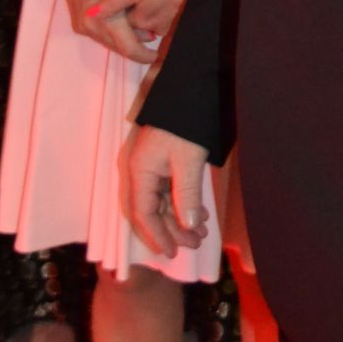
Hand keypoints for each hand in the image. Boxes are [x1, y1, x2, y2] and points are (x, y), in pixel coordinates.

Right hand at [62, 0, 156, 64]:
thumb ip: (138, 11)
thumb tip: (153, 33)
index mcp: (104, 18)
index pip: (127, 47)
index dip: (144, 55)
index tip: (158, 55)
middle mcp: (90, 25)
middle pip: (119, 48)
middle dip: (138, 47)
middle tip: (155, 39)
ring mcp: (82, 26)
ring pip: (110, 43)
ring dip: (127, 40)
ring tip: (144, 31)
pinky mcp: (79, 25)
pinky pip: (101, 35)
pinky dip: (115, 34)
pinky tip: (127, 26)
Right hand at [127, 123, 209, 256]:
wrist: (188, 88)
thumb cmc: (185, 122)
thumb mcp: (189, 160)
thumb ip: (187, 194)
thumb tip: (189, 226)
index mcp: (139, 170)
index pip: (143, 213)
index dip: (157, 236)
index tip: (173, 253)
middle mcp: (139, 170)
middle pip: (149, 210)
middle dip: (171, 230)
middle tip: (195, 244)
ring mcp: (149, 165)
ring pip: (160, 202)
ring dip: (179, 218)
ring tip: (203, 232)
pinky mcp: (161, 161)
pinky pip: (168, 190)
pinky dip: (182, 203)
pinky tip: (201, 213)